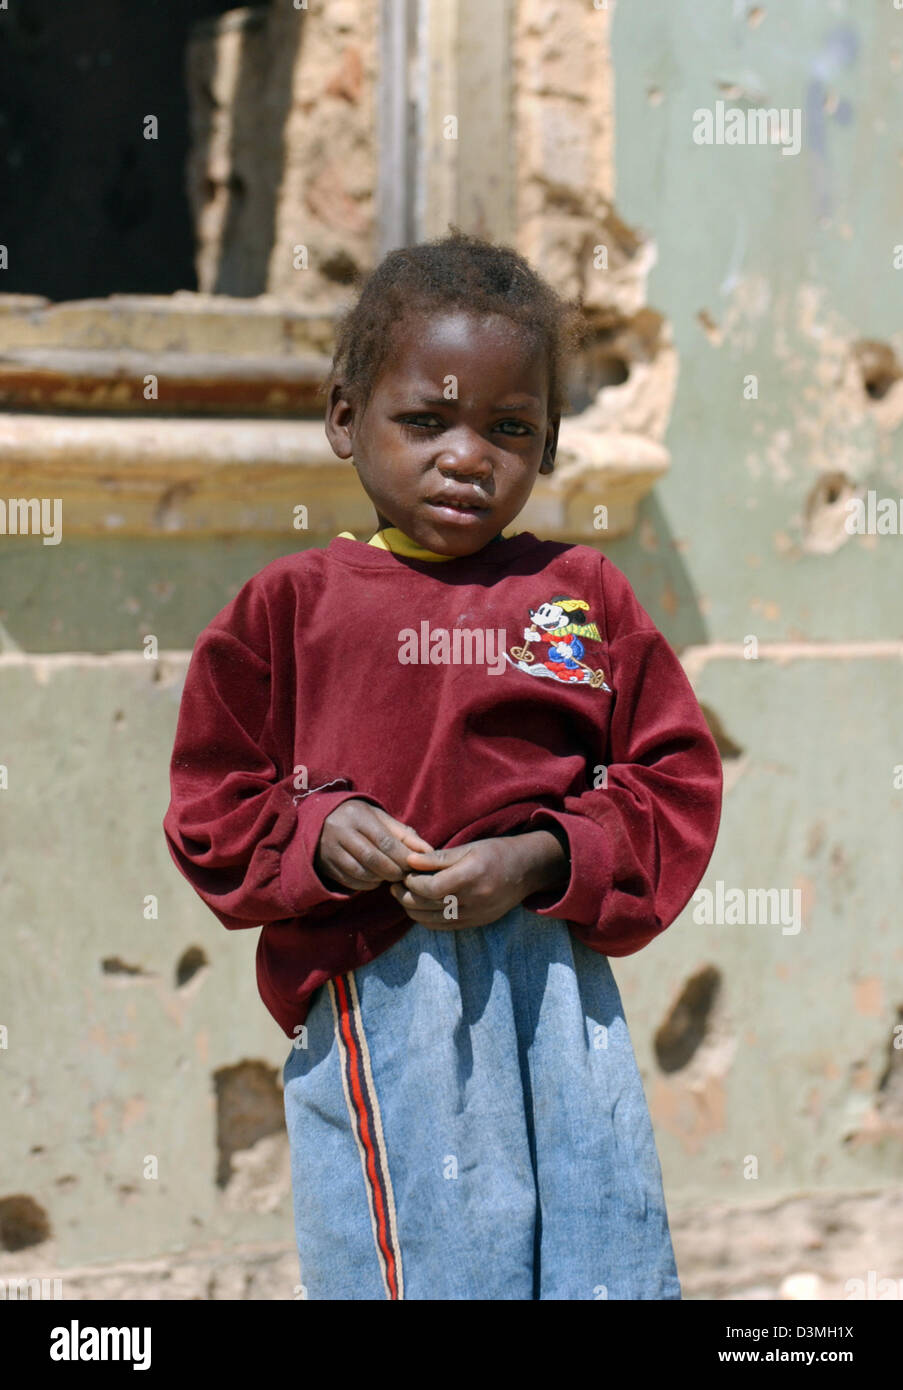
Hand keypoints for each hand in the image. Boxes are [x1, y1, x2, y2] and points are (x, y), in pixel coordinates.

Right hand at [315, 800, 433, 892]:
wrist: (320, 821)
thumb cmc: (359, 819)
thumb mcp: (379, 818)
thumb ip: (403, 833)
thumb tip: (428, 851)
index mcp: (357, 816)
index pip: (385, 841)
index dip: (403, 857)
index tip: (415, 864)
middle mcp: (340, 832)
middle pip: (373, 859)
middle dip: (394, 871)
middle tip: (405, 875)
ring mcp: (330, 850)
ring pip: (361, 873)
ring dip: (382, 879)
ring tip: (391, 875)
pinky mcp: (325, 866)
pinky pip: (351, 882)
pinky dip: (368, 884)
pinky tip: (376, 879)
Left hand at [388, 830, 568, 929]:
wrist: (527, 871)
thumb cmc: (496, 852)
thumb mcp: (468, 847)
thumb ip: (437, 858)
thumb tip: (409, 860)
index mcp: (471, 876)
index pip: (431, 887)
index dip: (412, 883)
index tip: (403, 874)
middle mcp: (474, 899)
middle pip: (429, 905)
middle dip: (406, 897)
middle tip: (393, 887)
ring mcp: (476, 915)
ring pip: (434, 920)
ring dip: (413, 910)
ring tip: (403, 897)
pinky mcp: (477, 923)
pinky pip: (445, 927)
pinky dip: (427, 920)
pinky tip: (419, 908)